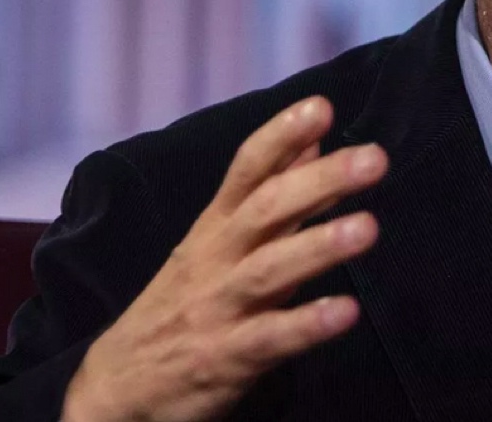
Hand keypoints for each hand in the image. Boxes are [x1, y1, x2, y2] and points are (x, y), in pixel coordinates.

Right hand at [63, 96, 385, 421]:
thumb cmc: (180, 304)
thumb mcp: (217, 242)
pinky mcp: (225, 358)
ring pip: (269, 270)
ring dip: (318, 246)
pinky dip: (306, 325)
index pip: (246, 169)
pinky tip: (347, 312)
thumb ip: (270, 193)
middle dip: (320, 181)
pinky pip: (269, 339)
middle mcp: (216, 258)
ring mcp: (219, 307)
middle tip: (374, 159)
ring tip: (368, 228)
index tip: (322, 106)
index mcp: (215, 227)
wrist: (117, 385)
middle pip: (266, 210)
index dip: (281, 136)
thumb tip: (314, 142)